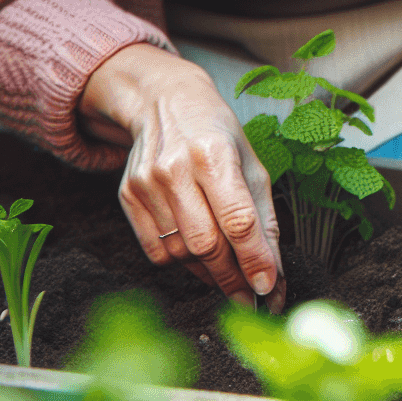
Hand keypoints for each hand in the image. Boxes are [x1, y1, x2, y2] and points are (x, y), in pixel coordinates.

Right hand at [82, 43, 285, 310]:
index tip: (267, 287)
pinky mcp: (127, 196)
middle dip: (232, 277)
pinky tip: (198, 258)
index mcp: (215, 154)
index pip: (238, 220)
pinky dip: (181, 263)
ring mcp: (147, 183)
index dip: (254, 259)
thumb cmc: (218, 136)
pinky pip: (155, 250)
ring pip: (180, 252)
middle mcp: (176, 168)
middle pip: (206, 243)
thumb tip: (274, 273)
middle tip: (249, 297)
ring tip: (228, 275)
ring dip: (209, 273)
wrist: (164, 103)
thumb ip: (264, 219)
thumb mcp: (252, 165)